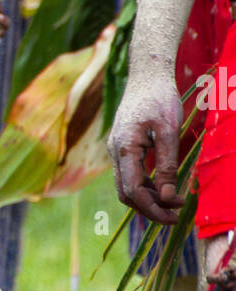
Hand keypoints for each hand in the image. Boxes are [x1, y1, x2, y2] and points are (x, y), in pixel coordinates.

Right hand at [107, 70, 184, 224]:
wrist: (146, 74)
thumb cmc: (159, 98)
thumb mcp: (168, 131)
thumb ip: (167, 165)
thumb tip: (169, 197)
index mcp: (124, 149)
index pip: (133, 191)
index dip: (153, 208)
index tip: (174, 216)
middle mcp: (115, 153)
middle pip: (126, 194)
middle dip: (150, 209)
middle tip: (176, 215)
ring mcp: (117, 151)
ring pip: (127, 186)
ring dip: (149, 199)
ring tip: (176, 201)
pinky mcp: (123, 148)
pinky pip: (131, 175)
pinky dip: (147, 187)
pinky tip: (165, 187)